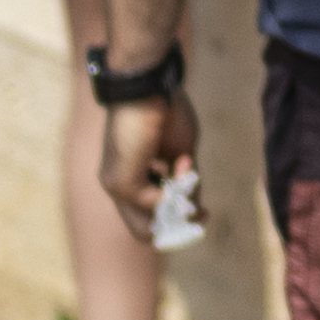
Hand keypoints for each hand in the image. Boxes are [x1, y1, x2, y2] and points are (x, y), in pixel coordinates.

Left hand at [94, 87, 199, 221]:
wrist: (147, 87)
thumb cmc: (164, 111)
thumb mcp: (181, 151)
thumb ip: (184, 182)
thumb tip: (194, 210)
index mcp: (130, 178)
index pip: (147, 218)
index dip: (177, 222)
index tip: (203, 213)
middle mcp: (118, 187)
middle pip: (144, 232)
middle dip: (178, 226)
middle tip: (202, 213)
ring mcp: (116, 187)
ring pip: (148, 224)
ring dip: (178, 204)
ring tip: (187, 169)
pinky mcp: (123, 184)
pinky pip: (156, 204)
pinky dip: (177, 187)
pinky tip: (182, 161)